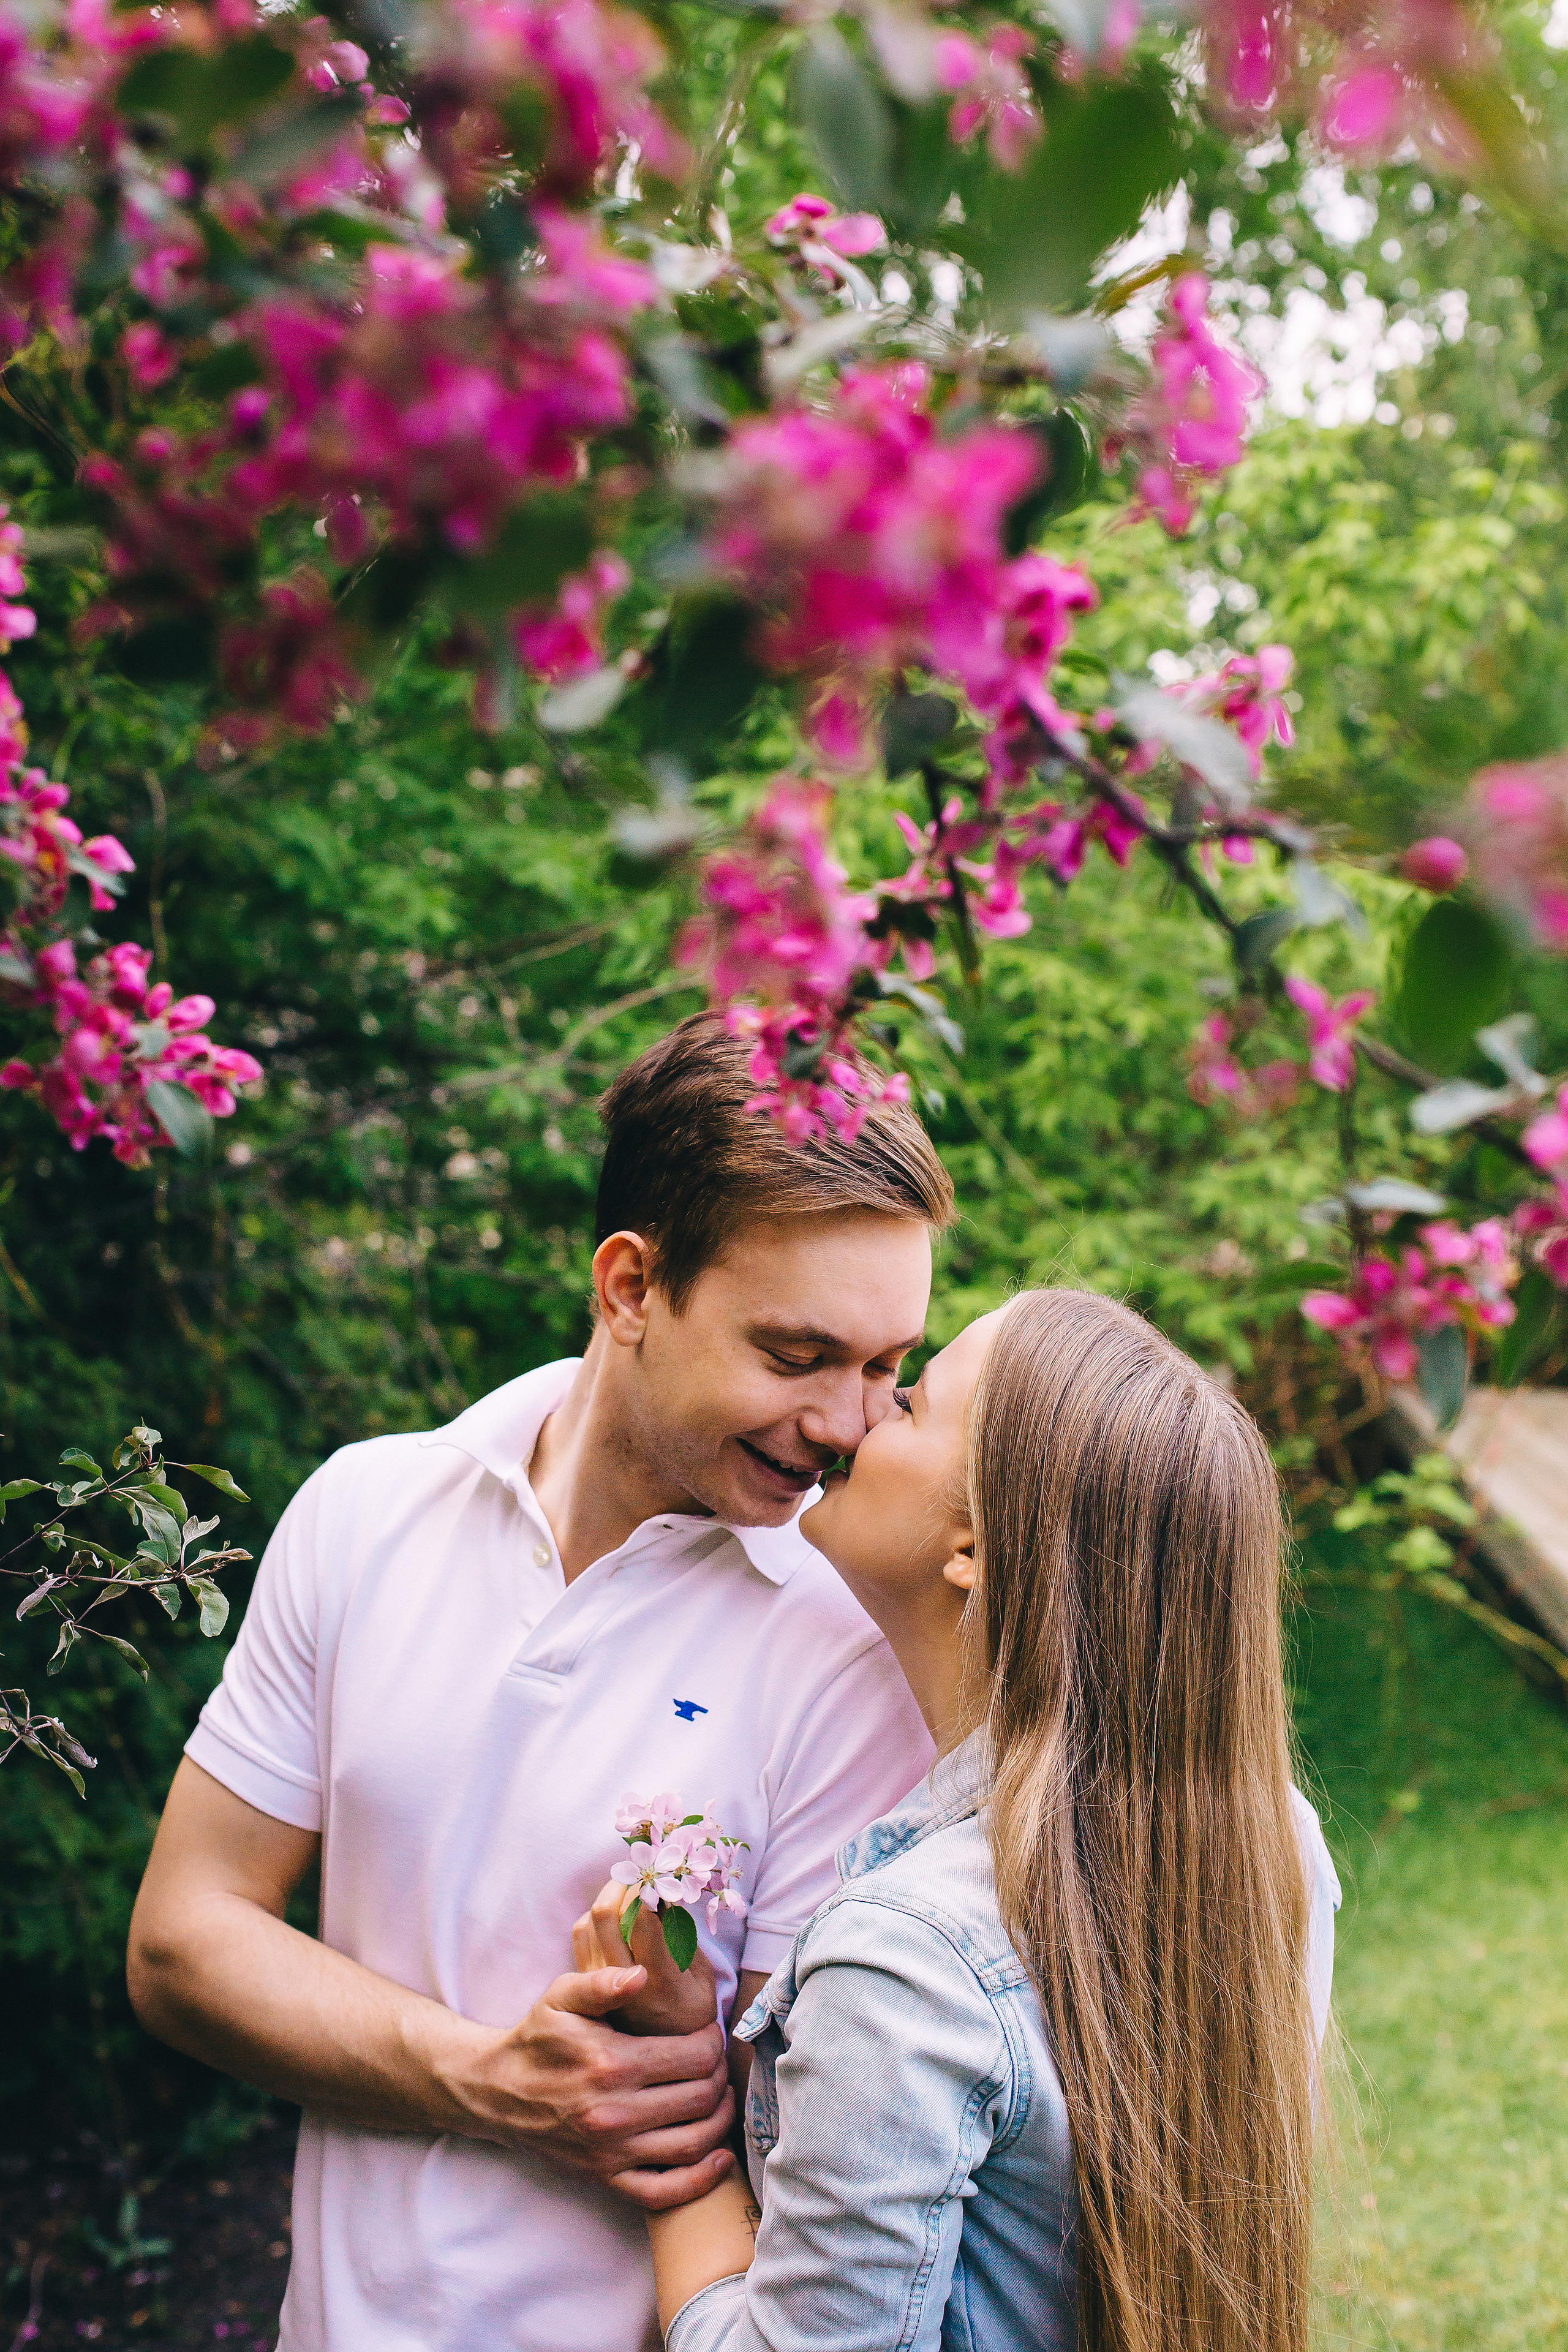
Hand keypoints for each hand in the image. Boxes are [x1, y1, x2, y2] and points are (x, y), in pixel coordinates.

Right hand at [437, 1962, 733, 2209]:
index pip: (693, 2056)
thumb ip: (603, 1982)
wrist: (496, 2091)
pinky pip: (664, 2192)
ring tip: (723, 2097)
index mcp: (610, 2063)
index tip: (709, 2033)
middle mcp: (614, 2112)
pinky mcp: (604, 2178)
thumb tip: (643, 1975)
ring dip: (721, 2120)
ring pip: (692, 2143)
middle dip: (720, 2076)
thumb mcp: (561, 1997)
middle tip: (718, 2062)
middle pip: (700, 2097)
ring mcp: (610, 2151)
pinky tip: (719, 2157)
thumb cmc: (537, 2038)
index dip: (713, 2041)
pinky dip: (700, 2180)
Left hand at [573, 1879, 720, 2038]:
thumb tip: (663, 1892)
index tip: (657, 1873)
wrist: (665, 2055)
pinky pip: (580, 1935)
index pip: (643, 1919)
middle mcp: (623, 1981)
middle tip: (639, 1873)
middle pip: (606, 1915)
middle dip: (622, 1883)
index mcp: (660, 1979)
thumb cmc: (692, 2008)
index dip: (647, 1887)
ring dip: (607, 1897)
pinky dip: (593, 1916)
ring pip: (588, 1922)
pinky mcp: (585, 1984)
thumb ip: (684, 1937)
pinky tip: (614, 1915)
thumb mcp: (702, 1976)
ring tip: (628, 1890)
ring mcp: (599, 1984)